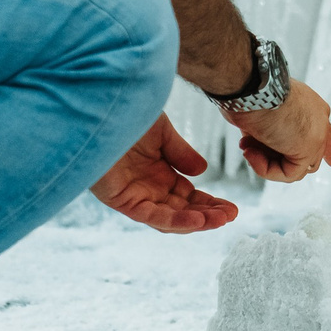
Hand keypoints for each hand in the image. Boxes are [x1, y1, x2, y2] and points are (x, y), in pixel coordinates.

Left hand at [92, 113, 238, 232]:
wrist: (98, 108)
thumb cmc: (124, 115)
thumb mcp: (162, 133)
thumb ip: (181, 153)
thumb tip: (203, 172)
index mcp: (157, 173)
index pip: (187, 196)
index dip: (209, 203)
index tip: (231, 207)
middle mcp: (146, 187)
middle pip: (181, 210)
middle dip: (208, 214)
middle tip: (232, 216)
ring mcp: (134, 195)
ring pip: (168, 218)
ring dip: (195, 222)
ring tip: (221, 220)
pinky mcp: (120, 199)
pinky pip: (150, 216)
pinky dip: (174, 220)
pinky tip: (197, 220)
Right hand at [222, 78, 330, 182]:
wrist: (254, 86)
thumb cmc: (252, 94)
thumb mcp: (261, 111)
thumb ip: (268, 130)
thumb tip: (255, 146)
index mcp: (311, 106)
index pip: (326, 133)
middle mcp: (318, 119)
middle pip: (309, 154)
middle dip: (276, 160)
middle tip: (248, 150)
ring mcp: (317, 135)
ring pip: (296, 167)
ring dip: (265, 161)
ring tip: (247, 147)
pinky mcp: (309, 150)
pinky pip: (288, 174)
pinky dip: (266, 169)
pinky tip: (251, 153)